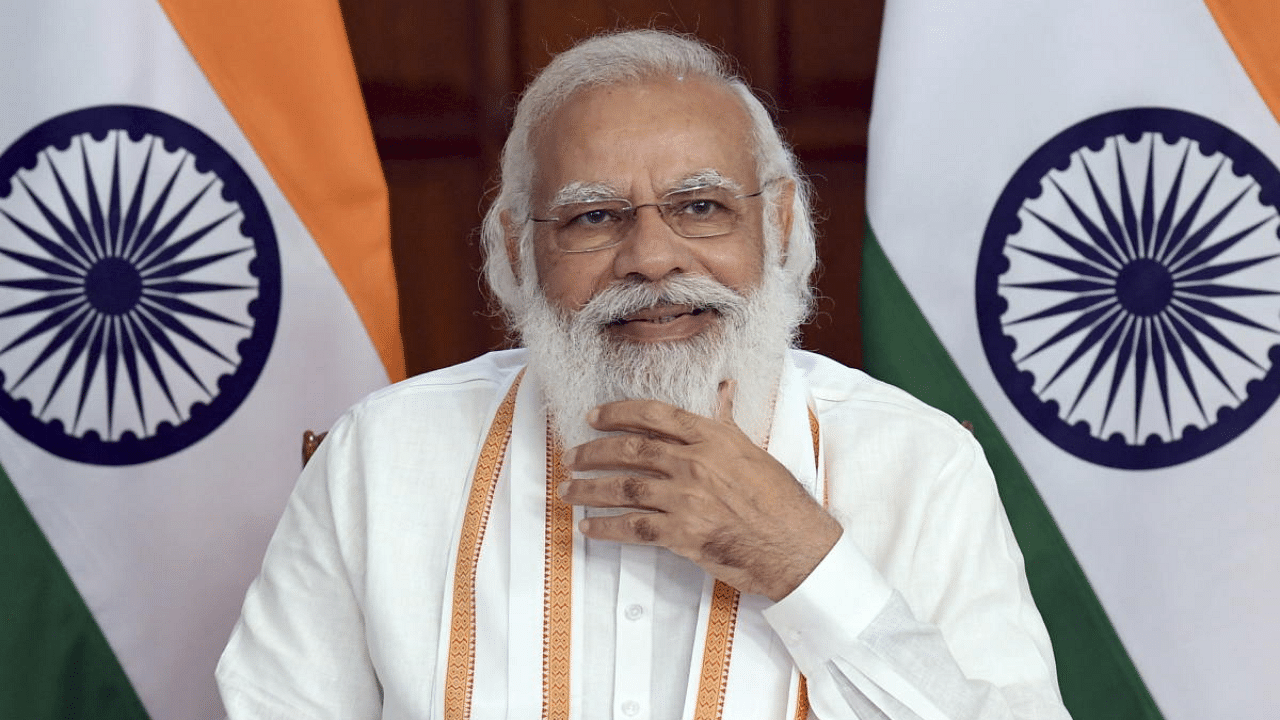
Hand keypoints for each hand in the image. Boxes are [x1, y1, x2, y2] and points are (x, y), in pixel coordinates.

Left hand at [558, 381, 842, 600]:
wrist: (794, 545)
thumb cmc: (780, 500)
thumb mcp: (752, 451)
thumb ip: (726, 421)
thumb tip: (724, 389)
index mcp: (712, 438)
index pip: (655, 415)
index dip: (618, 413)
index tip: (594, 417)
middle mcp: (695, 463)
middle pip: (630, 450)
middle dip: (594, 452)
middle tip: (572, 456)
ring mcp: (686, 498)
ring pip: (624, 487)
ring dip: (590, 488)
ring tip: (569, 489)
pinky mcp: (682, 533)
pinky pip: (632, 527)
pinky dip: (605, 527)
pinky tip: (588, 528)